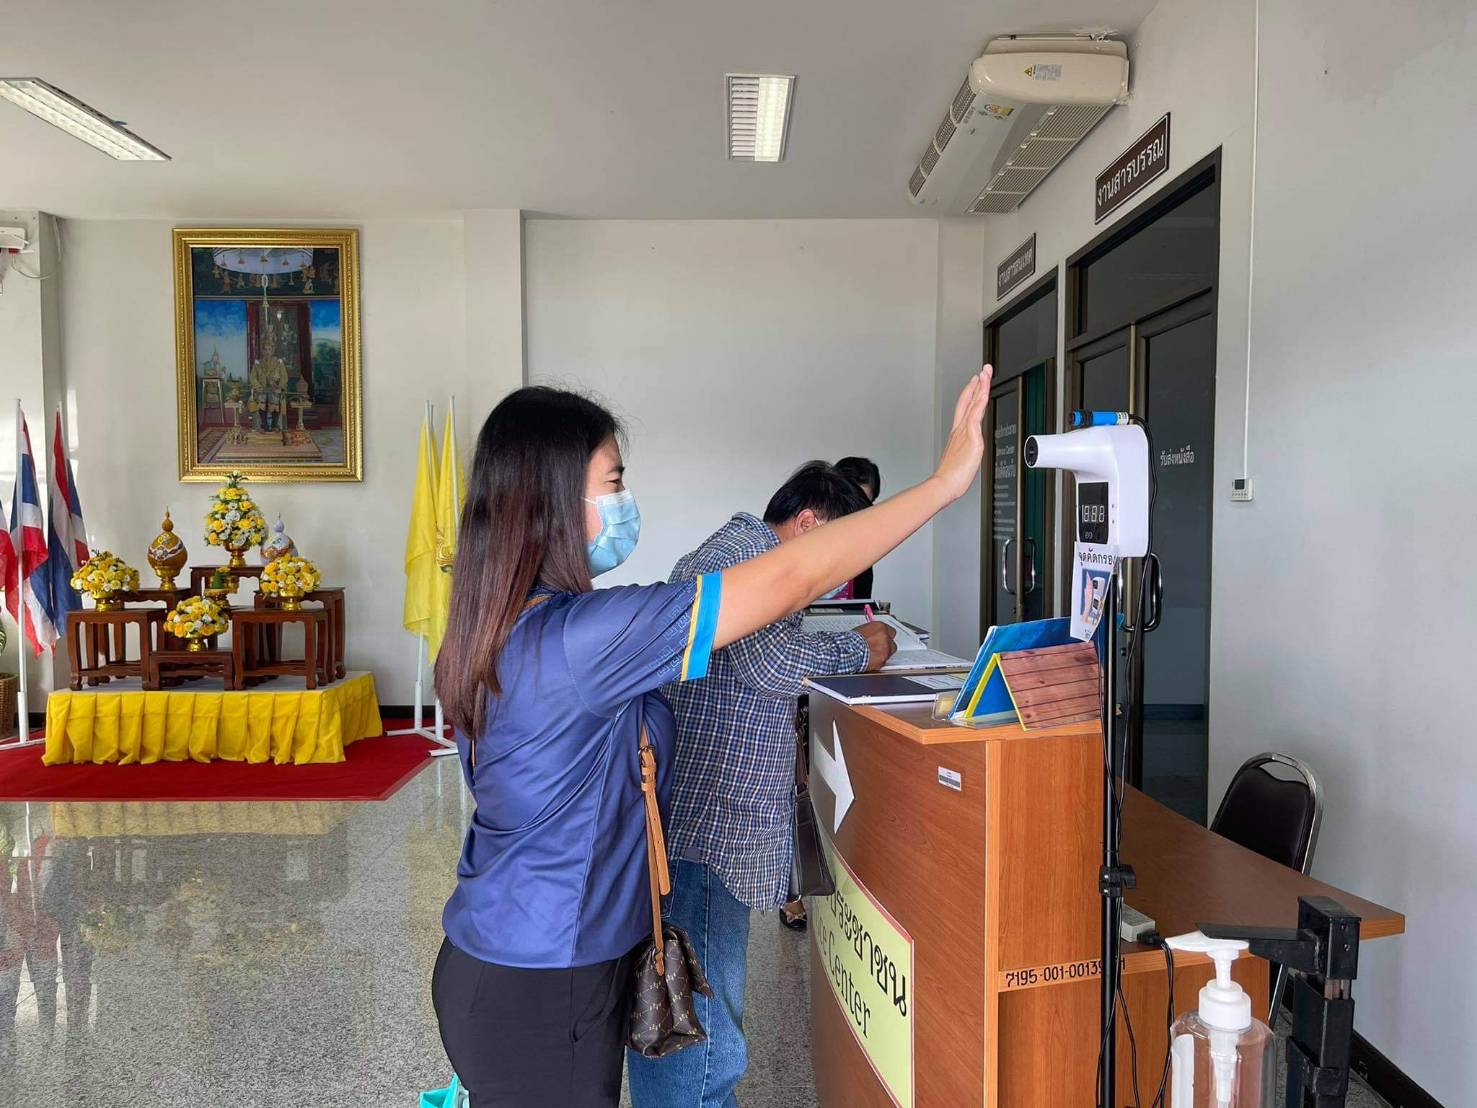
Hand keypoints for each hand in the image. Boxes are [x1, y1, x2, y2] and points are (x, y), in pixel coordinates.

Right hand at [855, 621, 897, 671]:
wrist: (848, 651)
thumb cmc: (851, 640)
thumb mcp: (861, 630)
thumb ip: (871, 632)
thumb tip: (871, 634)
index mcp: (880, 627)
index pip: (890, 631)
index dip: (886, 635)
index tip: (882, 637)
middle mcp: (885, 637)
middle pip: (892, 642)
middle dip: (886, 645)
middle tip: (878, 646)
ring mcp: (886, 649)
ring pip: (889, 653)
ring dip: (883, 653)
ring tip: (872, 654)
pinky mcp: (883, 660)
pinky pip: (884, 661)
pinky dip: (879, 662)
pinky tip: (870, 660)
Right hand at [931, 365, 993, 501]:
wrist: (944, 484)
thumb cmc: (950, 476)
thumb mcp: (958, 459)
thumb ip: (963, 450)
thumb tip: (966, 451)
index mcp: (957, 434)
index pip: (964, 408)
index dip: (969, 394)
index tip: (974, 382)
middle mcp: (960, 429)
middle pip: (968, 401)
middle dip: (976, 384)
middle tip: (983, 370)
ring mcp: (965, 432)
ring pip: (974, 403)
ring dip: (981, 387)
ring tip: (986, 373)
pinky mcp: (972, 437)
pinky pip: (977, 415)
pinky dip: (980, 401)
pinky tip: (984, 392)